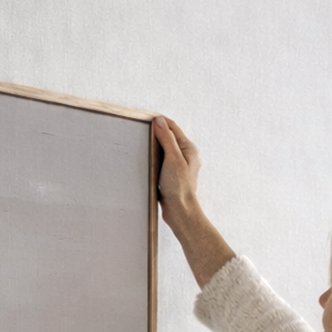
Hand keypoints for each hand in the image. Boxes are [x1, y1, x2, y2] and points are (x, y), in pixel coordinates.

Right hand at [152, 116, 234, 287]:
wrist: (180, 212)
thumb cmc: (180, 188)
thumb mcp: (173, 159)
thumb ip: (167, 139)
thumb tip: (159, 121)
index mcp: (189, 149)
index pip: (173, 127)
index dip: (159, 122)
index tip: (145, 119)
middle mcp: (186, 156)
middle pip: (168, 137)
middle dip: (156, 133)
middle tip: (141, 131)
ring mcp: (179, 166)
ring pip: (164, 150)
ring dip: (154, 147)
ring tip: (142, 145)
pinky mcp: (171, 176)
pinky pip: (161, 162)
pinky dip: (154, 159)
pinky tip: (146, 161)